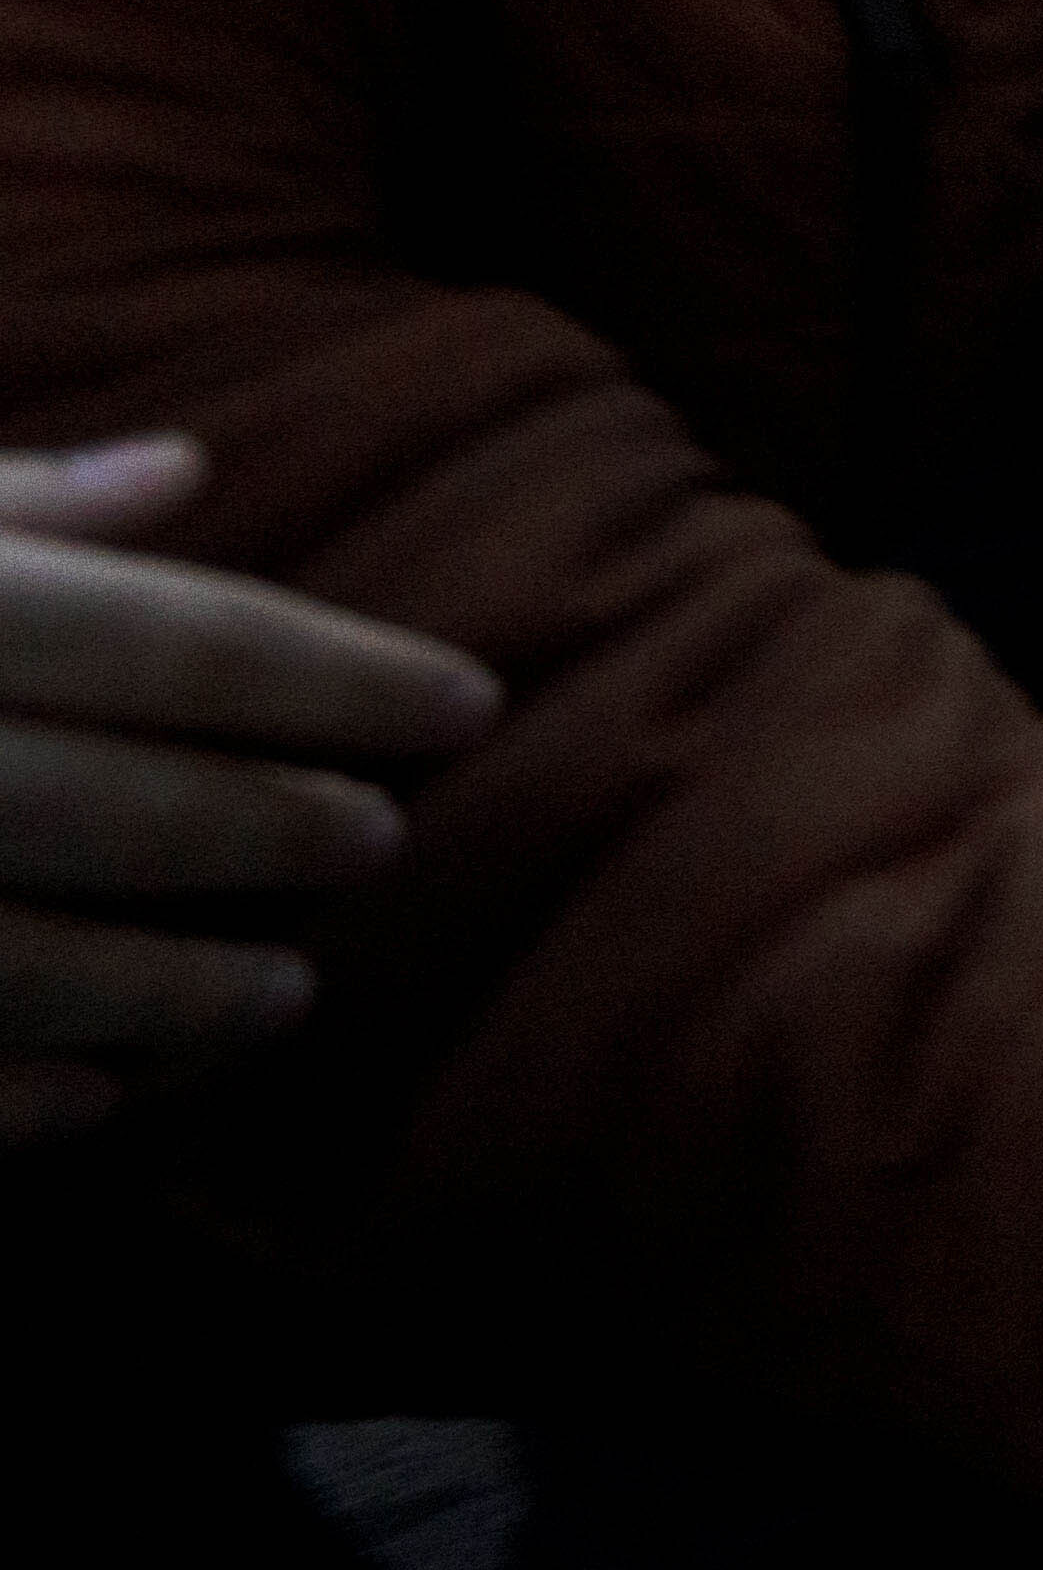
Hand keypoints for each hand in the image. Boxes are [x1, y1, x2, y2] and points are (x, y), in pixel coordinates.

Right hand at [0, 440, 501, 1144]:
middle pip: (108, 803)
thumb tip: (182, 468)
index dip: (332, 676)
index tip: (469, 706)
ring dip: (164, 990)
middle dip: (262, 829)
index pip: (169, 641)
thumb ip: (11, 505)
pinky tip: (106, 1100)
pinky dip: (9, 1094)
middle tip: (381, 843)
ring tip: (287, 996)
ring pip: (16, 957)